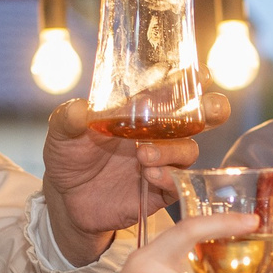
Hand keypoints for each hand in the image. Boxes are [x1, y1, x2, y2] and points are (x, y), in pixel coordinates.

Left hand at [40, 93, 233, 254]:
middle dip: (211, 110)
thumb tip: (80, 109)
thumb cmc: (70, 156)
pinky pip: (177, 183)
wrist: (68, 199)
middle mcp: (158, 134)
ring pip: (188, 150)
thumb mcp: (62, 134)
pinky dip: (167, 177)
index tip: (201, 73)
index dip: (190, 80)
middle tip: (210, 109)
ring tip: (144, 155)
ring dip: (172, 150)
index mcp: (139, 112)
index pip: (171, 91)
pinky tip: (150, 175)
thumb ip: (69, 119)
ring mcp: (162, 162)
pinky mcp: (159, 190)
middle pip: (198, 118)